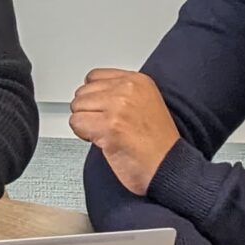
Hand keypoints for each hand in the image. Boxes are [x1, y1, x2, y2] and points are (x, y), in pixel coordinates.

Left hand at [69, 67, 181, 195]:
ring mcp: (119, 105)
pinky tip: (103, 141)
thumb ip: (120, 94)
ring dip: (86, 124)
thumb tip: (92, 95)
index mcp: (138, 80)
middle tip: (107, 127)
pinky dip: (84, 135)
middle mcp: (128, 88)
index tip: (104, 112)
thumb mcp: (145, 104)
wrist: (169, 167)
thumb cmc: (158, 145)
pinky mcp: (109, 125)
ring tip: (107, 134)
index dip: (94, 98)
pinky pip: (76, 123)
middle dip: (89, 112)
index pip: (94, 77)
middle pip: (83, 93)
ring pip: (77, 107)